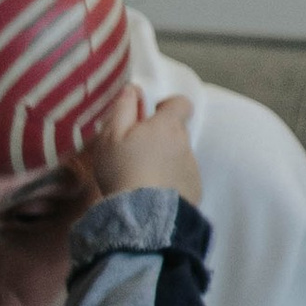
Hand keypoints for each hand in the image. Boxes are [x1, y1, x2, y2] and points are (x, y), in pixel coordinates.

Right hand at [85, 83, 200, 208]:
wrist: (142, 216)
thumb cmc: (122, 171)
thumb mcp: (111, 137)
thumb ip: (123, 108)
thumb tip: (133, 89)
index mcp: (167, 126)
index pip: (181, 103)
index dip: (167, 106)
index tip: (150, 116)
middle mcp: (185, 143)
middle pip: (177, 131)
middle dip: (160, 136)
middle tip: (136, 152)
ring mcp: (192, 168)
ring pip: (179, 156)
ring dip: (164, 161)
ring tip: (141, 178)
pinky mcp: (194, 191)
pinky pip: (182, 179)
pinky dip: (170, 183)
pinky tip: (151, 194)